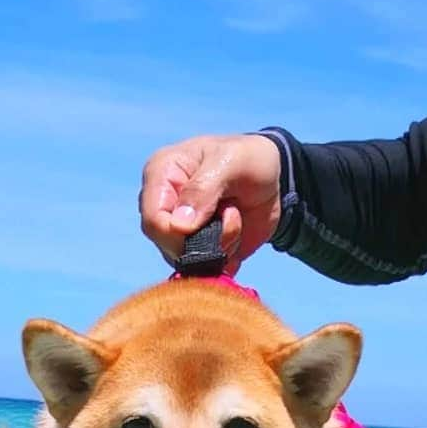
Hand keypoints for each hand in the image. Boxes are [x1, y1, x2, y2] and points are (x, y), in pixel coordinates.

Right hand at [139, 134, 281, 273]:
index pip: (153, 219)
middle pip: (167, 244)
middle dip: (206, 238)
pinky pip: (204, 269)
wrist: (273, 178)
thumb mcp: (232, 161)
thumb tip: (179, 226)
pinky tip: (236, 235)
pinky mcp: (195, 250)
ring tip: (235, 217)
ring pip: (187, 260)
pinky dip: (226, 258)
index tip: (212, 217)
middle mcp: (163, 206)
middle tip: (232, 212)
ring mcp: (176, 232)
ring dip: (221, 246)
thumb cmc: (248, 158)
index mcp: (160, 175)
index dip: (179, 230)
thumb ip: (203, 189)